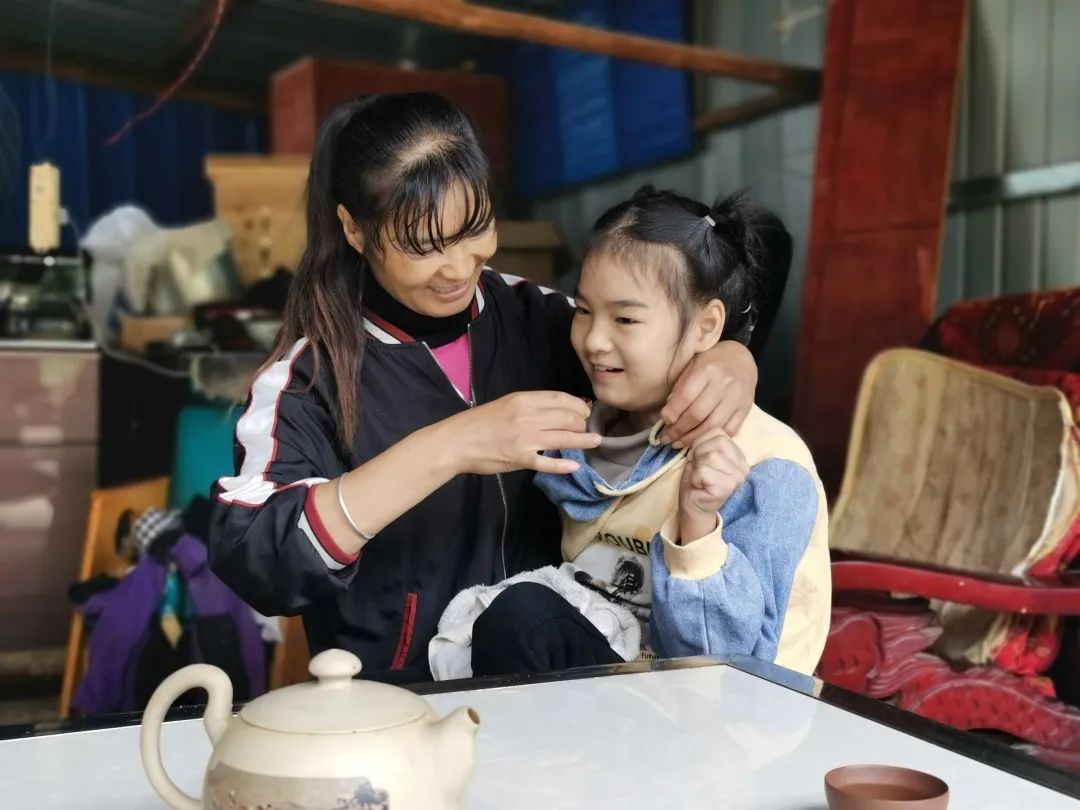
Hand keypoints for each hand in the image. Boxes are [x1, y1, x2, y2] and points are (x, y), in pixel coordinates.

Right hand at [452, 391, 599, 475]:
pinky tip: (575, 466)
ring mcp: (525, 439)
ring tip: (595, 442)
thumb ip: (531, 406)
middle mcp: (528, 417)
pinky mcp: (520, 459)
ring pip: (563, 438)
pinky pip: (547, 462)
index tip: (585, 411)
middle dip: (582, 423)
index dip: (578, 405)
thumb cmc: (480, 421)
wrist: (457, 441)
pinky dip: (563, 465)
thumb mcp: (507, 403)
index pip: (561, 399)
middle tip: (586, 428)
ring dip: (583, 440)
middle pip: (567, 418)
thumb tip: (559, 409)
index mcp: (523, 399)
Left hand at [659, 341, 756, 447]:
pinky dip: (713, 439)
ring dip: (693, 439)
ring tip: (679, 444)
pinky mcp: (745, 409)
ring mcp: (737, 398)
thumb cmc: (710, 363)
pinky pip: (729, 431)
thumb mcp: (692, 366)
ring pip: (713, 426)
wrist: (741, 359)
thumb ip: (680, 388)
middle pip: (698, 414)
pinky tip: (700, 442)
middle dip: (679, 430)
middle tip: (667, 438)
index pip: (686, 396)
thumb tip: (669, 415)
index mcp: (707, 370)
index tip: (663, 421)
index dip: (673, 412)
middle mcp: (724, 384)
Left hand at [677, 429, 748, 542]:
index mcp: (739, 455)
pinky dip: (695, 477)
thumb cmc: (697, 480)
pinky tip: (700, 485)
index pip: (718, 432)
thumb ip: (707, 441)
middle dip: (699, 454)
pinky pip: (703, 470)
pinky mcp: (727, 487)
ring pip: (710, 455)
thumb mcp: (702, 454)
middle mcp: (743, 466)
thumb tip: (701, 432)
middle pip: (715, 443)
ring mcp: (738, 477)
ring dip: (697, 466)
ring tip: (699, 477)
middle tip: (698, 469)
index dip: (701, 443)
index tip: (699, 458)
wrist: (694, 506)